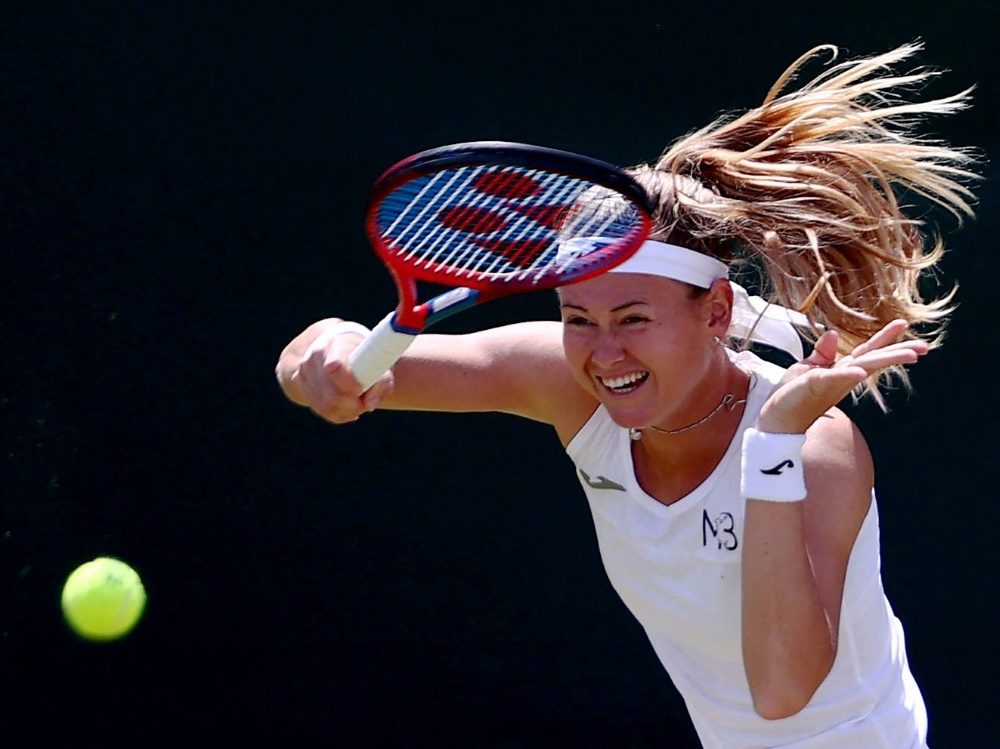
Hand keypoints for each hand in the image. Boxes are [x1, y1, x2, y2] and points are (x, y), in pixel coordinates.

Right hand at [284, 323, 394, 423]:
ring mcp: (305, 370)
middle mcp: (316, 356)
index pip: (335, 367)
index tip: (361, 391)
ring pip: (324, 406)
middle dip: (350, 406)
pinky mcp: (300, 382)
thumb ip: (382, 382)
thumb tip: (368, 404)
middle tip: (363, 405)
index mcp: (337, 345)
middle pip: (330, 395)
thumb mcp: (379, 362)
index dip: (349, 385)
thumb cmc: (363, 355)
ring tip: (358, 405)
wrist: (335, 344)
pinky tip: (347, 408)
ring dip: (345, 412)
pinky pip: (319, 408)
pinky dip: (337, 413)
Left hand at [756, 320, 927, 433]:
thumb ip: (823, 353)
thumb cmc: (792, 395)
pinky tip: (859, 372)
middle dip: (898, 352)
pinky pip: (833, 379)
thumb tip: (833, 334)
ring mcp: (831, 382)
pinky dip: (846, 374)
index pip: (866, 351)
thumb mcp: (807, 368)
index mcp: (841, 370)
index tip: (903, 324)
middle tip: (924, 347)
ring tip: (910, 355)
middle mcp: (841, 377)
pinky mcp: (814, 387)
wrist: (776, 419)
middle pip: (873, 360)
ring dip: (885, 360)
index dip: (884, 338)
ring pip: (862, 368)